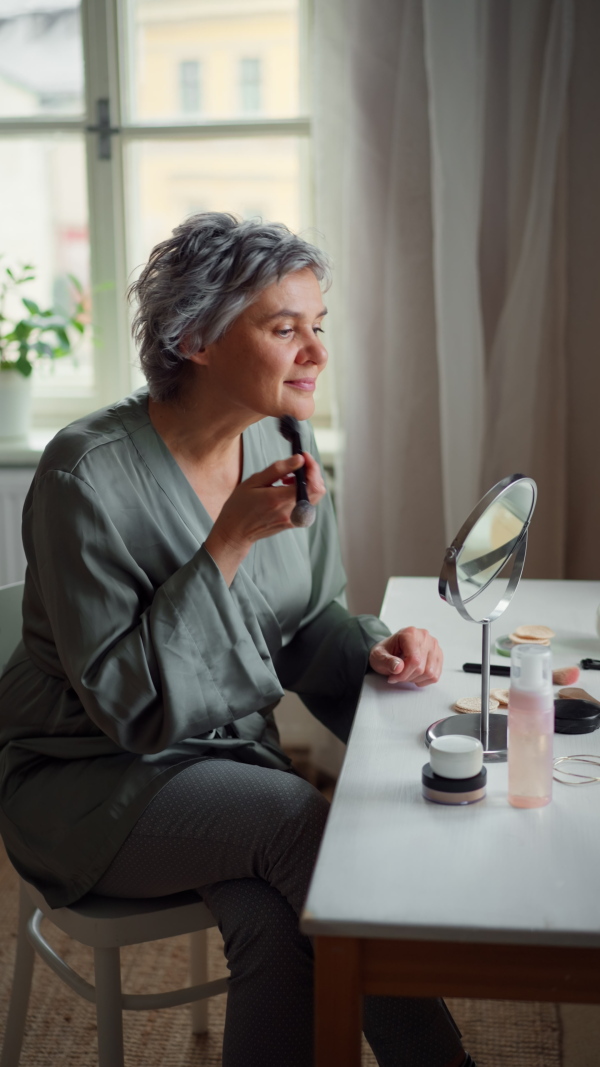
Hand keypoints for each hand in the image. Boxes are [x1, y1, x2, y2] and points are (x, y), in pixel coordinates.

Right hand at [205, 452, 325, 583]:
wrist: (235, 532)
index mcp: (280, 499)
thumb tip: (299, 459)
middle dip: (313, 473)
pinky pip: (307, 504)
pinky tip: (287, 489)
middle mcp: (291, 511)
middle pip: (319, 490)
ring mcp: (294, 519)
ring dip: (307, 482)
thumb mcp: (254, 482)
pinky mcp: (293, 523)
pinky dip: (303, 492)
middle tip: (297, 464)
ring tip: (287, 478)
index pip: (311, 483)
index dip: (312, 466)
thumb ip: (278, 469)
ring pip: (315, 497)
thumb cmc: (240, 506)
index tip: (304, 456)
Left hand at [369, 627, 442, 686]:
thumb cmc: (385, 652)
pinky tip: (414, 675)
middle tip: (397, 675)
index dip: (403, 674)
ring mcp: (434, 646)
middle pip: (422, 668)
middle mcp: (425, 637)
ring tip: (406, 674)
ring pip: (430, 673)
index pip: (414, 660)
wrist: (390, 649)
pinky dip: (424, 680)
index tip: (393, 677)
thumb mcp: (378, 656)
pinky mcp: (438, 655)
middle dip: (407, 677)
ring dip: (416, 679)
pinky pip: (435, 676)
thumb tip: (399, 667)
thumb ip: (387, 661)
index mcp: (410, 633)